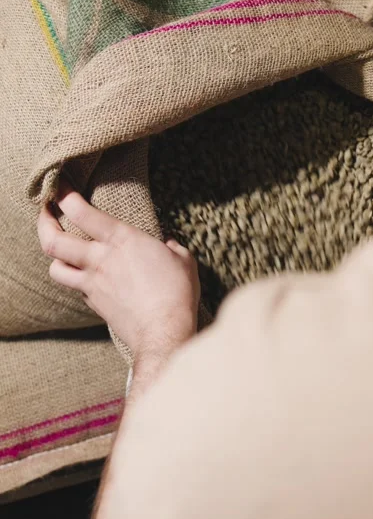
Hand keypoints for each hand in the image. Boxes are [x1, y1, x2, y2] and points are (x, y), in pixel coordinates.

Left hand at [37, 186, 199, 366]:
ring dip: (54, 256)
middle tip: (44, 212)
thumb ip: (170, 246)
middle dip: (43, 222)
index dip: (64, 196)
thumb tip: (168, 244)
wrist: (164, 332)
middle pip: (53, 241)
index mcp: (121, 239)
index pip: (81, 212)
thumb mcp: (182, 259)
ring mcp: (93, 283)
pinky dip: (76, 280)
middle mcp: (100, 259)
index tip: (59, 187)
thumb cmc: (177, 293)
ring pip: (55, 268)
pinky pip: (75, 288)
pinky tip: (85, 276)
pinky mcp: (94, 304)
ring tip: (59, 248)